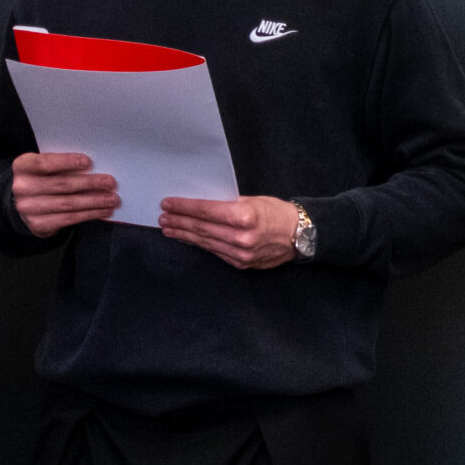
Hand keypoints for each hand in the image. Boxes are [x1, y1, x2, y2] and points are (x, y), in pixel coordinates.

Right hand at [12, 152, 119, 235]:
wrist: (25, 204)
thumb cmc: (43, 179)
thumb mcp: (45, 167)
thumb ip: (61, 165)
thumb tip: (93, 168)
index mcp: (23, 166)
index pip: (45, 163)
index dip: (66, 162)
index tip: (88, 162)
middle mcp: (22, 187)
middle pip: (61, 185)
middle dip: (89, 183)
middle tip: (110, 183)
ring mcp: (28, 208)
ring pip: (68, 203)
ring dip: (94, 201)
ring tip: (112, 199)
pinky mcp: (38, 224)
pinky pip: (69, 219)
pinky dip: (89, 214)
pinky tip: (103, 211)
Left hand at [159, 195, 300, 269]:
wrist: (301, 235)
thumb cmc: (276, 212)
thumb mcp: (252, 200)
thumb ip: (226, 204)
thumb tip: (200, 204)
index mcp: (244, 217)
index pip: (205, 211)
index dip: (183, 207)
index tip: (167, 203)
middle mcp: (241, 237)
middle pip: (201, 228)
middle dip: (179, 222)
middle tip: (163, 217)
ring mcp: (241, 253)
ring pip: (205, 242)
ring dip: (184, 235)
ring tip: (169, 228)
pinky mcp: (241, 263)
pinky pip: (215, 251)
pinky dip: (200, 244)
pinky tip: (188, 239)